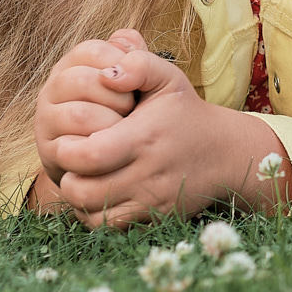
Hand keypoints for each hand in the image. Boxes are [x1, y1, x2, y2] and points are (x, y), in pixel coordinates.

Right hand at [33, 29, 141, 186]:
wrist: (125, 157)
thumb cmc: (136, 111)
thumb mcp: (147, 82)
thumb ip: (142, 60)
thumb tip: (121, 60)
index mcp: (74, 63)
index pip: (91, 50)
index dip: (121, 64)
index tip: (135, 82)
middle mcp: (54, 87)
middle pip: (81, 80)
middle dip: (117, 98)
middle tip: (129, 109)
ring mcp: (47, 119)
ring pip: (79, 115)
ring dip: (111, 123)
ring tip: (121, 129)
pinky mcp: (49, 151)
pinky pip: (75, 148)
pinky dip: (100, 148)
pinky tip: (109, 147)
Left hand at [50, 35, 242, 228]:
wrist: (224, 152)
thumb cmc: (185, 112)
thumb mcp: (168, 78)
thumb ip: (138, 64)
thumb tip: (106, 73)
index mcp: (144, 138)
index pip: (87, 155)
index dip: (67, 149)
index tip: (70, 137)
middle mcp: (148, 175)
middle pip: (82, 190)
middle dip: (67, 175)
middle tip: (72, 159)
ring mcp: (152, 202)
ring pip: (91, 214)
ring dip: (78, 197)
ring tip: (83, 176)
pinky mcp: (153, 219)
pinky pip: (109, 227)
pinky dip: (94, 214)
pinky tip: (98, 193)